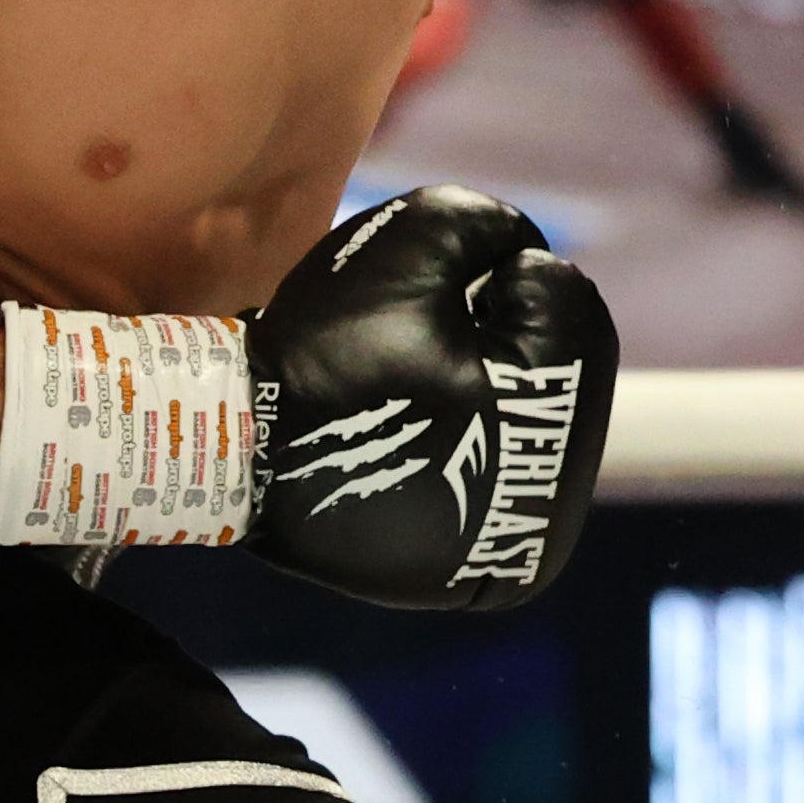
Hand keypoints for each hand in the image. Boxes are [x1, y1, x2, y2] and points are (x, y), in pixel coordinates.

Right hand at [248, 187, 617, 608]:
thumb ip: (484, 224)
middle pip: (563, 380)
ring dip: (496, 390)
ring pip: (535, 432)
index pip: (571, 311)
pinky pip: (501, 483)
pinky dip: (475, 444)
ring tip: (420, 382)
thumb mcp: (407, 245)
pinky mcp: (479, 578)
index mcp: (547, 433)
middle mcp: (550, 521)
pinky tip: (421, 428)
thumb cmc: (326, 353)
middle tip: (429, 330)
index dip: (506, 276)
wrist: (233, 459)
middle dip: (508, 337)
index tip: (439, 290)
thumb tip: (522, 249)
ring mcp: (514, 560)